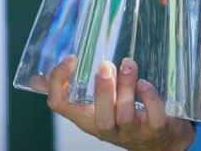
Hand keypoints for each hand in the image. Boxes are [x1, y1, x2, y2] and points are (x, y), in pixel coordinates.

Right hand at [43, 55, 194, 150]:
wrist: (162, 140)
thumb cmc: (125, 117)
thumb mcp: (98, 106)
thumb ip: (78, 91)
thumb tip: (37, 79)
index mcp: (88, 118)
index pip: (61, 106)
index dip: (59, 84)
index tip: (71, 59)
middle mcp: (107, 128)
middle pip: (98, 116)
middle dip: (102, 90)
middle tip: (105, 65)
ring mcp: (133, 131)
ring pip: (124, 115)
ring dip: (126, 88)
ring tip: (128, 65)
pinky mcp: (156, 129)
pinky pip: (154, 117)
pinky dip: (150, 99)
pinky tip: (146, 84)